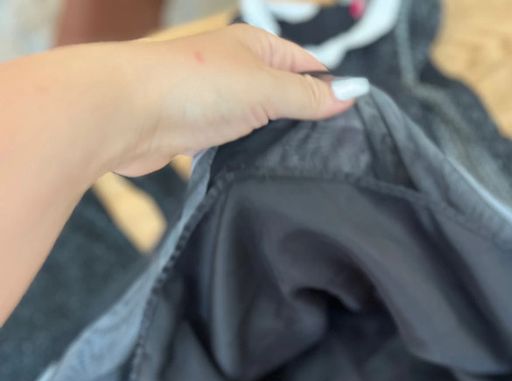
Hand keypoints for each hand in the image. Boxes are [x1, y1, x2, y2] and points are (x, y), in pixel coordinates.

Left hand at [113, 24, 368, 175]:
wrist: (125, 113)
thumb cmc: (195, 87)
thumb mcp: (266, 87)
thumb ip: (309, 94)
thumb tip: (353, 92)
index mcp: (256, 47)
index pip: (307, 66)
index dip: (331, 89)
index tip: (353, 122)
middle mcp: (238, 70)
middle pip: (286, 95)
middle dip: (306, 119)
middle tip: (335, 152)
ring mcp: (219, 101)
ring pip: (262, 121)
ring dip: (277, 139)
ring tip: (306, 165)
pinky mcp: (201, 131)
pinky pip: (238, 141)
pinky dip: (251, 153)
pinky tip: (267, 169)